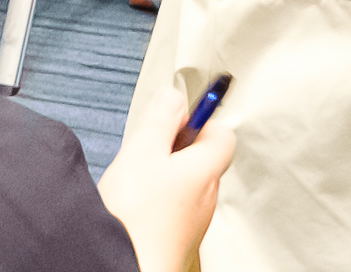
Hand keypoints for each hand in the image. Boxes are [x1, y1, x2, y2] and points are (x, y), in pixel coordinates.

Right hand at [99, 110, 236, 271]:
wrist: (128, 266)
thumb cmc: (137, 220)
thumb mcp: (142, 152)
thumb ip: (161, 118)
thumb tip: (174, 96)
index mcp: (206, 169)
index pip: (221, 132)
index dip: (199, 119)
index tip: (178, 114)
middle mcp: (206, 196)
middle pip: (200, 156)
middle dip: (173, 147)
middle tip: (148, 150)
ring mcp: (193, 219)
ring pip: (184, 183)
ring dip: (162, 175)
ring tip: (136, 182)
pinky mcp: (177, 237)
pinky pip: (172, 206)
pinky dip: (156, 200)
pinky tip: (134, 207)